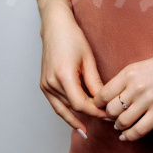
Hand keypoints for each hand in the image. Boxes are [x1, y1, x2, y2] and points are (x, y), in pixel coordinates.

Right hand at [39, 2, 108, 135]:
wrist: (54, 27)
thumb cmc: (72, 37)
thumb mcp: (88, 59)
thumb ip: (95, 82)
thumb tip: (103, 101)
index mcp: (63, 76)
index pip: (80, 104)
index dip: (95, 112)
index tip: (108, 115)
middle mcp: (51, 83)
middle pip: (73, 108)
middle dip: (90, 115)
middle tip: (106, 121)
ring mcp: (45, 85)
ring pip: (64, 109)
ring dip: (79, 116)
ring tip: (94, 125)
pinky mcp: (44, 85)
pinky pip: (56, 105)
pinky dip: (67, 113)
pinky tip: (78, 121)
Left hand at [91, 45, 152, 141]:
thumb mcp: (141, 66)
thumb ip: (126, 80)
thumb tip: (110, 98)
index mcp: (129, 72)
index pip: (103, 94)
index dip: (98, 105)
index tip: (100, 109)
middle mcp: (136, 86)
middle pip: (111, 110)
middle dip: (108, 116)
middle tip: (111, 118)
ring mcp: (148, 99)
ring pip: (123, 121)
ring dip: (118, 127)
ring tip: (120, 126)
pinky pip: (139, 130)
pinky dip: (129, 136)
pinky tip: (126, 136)